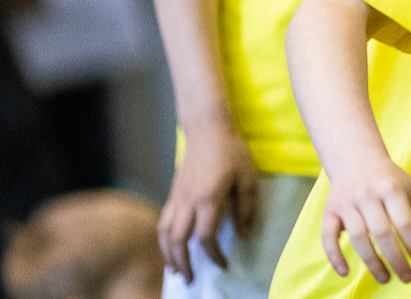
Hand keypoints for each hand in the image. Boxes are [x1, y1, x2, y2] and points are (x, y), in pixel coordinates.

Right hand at [158, 125, 257, 282]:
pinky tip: (169, 248)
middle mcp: (187, 201)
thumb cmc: (232, 151)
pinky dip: (163, 240)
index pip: (205, 237)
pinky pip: (163, 222)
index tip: (224, 265)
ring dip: (168, 255)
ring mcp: (176, 197)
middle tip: (191, 279)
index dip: (213, 255)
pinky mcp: (172, 193)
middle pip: (178, 241)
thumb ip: (247, 208)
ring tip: (176, 271)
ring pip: (165, 233)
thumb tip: (244, 236)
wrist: (206, 129)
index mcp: (207, 198)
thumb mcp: (248, 178)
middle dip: (183, 263)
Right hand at [319, 156, 410, 283]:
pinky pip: (328, 236)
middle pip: (382, 232)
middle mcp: (369, 196)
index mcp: (393, 190)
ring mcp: (347, 204)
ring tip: (386, 279)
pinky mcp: (330, 212)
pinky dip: (334, 255)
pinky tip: (345, 273)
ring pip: (357, 237)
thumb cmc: (393, 182)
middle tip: (407, 279)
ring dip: (371, 262)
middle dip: (395, 258)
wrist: (356, 158)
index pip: (405, 222)